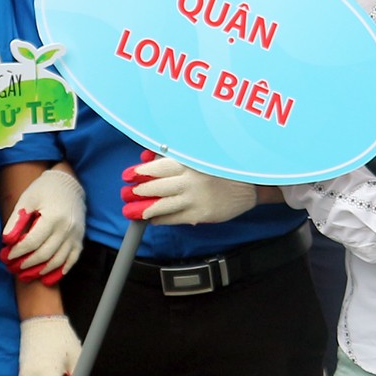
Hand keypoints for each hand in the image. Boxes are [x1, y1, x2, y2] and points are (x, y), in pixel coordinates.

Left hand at [2, 168, 86, 283]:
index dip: (17, 252)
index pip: (32, 242)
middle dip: (26, 264)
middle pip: (45, 254)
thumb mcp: (27, 199)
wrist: (68, 183)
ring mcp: (75, 236)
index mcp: (53, 217)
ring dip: (40, 271)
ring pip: (58, 261)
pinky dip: (60, 272)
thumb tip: (7, 241)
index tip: (5, 256)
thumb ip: (17, 220)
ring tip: (25, 276)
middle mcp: (67, 228)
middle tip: (12, 268)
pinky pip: (71, 260)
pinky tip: (47, 279)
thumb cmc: (44, 189)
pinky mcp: (80, 239)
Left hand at [121, 150, 255, 224]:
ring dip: (142, 209)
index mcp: (190, 162)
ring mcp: (196, 198)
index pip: (158, 167)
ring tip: (131, 211)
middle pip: (156, 187)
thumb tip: (147, 158)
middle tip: (125, 194)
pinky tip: (152, 218)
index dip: (140, 172)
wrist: (250, 186)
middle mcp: (191, 180)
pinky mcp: (201, 214)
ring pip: (161, 205)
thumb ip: (175, 157)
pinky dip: (160, 218)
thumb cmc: (222, 169)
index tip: (128, 176)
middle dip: (137, 192)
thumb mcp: (200, 156)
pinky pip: (174, 218)